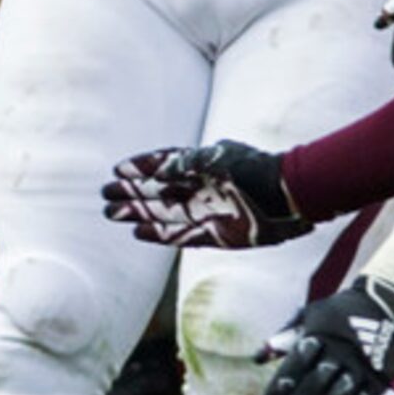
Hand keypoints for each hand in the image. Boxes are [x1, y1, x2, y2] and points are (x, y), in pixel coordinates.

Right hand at [103, 141, 309, 249]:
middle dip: (131, 192)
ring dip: (137, 213)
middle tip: (104, 194)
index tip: (117, 168)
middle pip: (158, 191)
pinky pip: (179, 236)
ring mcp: (206, 212)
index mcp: (202, 165)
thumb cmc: (255, 170)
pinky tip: (137, 231)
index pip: (163, 164)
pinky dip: (158, 234)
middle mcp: (201, 189)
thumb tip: (155, 172)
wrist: (289, 198)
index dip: (141, 167)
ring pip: (163, 213)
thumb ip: (184, 164)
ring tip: (110, 212)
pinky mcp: (214, 235)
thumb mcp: (216, 158)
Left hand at [257, 276, 393, 394]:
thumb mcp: (308, 314)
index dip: (276, 393)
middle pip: (310, 388)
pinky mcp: (379, 380)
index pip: (292, 369)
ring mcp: (361, 368)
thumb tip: (256, 360)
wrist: (384, 305)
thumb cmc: (336, 313)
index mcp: (319, 336)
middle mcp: (339, 353)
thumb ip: (282, 337)